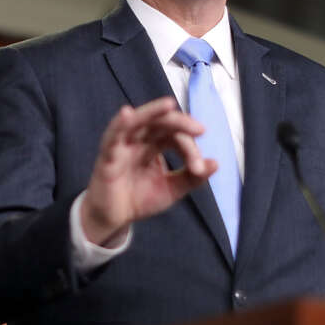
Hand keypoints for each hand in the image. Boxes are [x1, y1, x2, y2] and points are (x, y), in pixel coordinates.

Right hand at [81, 97, 215, 244]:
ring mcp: (122, 145)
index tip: (198, 169)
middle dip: (180, 123)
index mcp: (155, 145)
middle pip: (160, 123)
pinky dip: (119, 124)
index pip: (175, 137)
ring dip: (152, 112)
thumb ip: (192, 178)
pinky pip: (112, 137)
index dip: (190, 148)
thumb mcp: (172, 189)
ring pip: (137, 121)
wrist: (114, 219)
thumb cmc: (139, 199)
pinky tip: (126, 114)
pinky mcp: (108, 156)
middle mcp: (139, 140)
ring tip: (169, 105)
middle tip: (199, 130)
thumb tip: (216, 163)